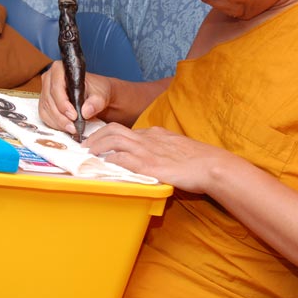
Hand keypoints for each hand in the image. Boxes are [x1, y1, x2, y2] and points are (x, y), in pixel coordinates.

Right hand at [38, 61, 112, 133]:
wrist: (96, 95)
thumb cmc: (96, 90)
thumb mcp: (100, 95)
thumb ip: (95, 103)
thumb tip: (86, 111)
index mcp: (60, 69)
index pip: (56, 87)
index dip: (63, 103)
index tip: (74, 115)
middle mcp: (49, 78)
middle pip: (49, 100)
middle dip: (61, 116)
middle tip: (73, 126)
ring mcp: (45, 91)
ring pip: (46, 109)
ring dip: (58, 122)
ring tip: (72, 129)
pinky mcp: (45, 103)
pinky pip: (45, 116)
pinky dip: (55, 124)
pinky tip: (66, 128)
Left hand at [84, 123, 234, 192]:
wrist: (211, 165)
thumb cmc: (199, 160)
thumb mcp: (177, 148)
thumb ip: (162, 149)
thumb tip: (154, 157)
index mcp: (155, 133)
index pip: (125, 130)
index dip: (108, 136)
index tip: (99, 144)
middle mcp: (147, 138)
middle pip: (113, 130)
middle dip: (96, 138)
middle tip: (85, 148)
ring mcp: (147, 151)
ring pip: (112, 141)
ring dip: (97, 148)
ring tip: (88, 156)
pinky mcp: (148, 165)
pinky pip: (122, 159)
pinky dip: (109, 161)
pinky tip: (103, 167)